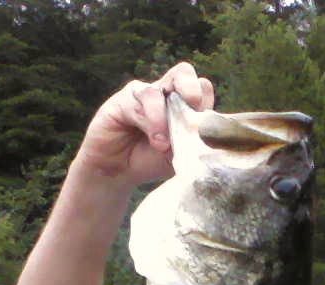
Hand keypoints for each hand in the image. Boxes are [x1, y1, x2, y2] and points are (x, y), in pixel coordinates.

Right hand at [77, 61, 214, 182]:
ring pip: (162, 86)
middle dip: (192, 87)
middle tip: (194, 106)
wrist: (117, 172)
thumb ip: (193, 142)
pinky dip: (153, 121)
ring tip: (165, 145)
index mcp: (182, 104)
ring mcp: (143, 94)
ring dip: (168, 116)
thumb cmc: (150, 161)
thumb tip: (207, 135)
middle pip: (183, 72)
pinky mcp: (123, 100)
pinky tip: (156, 141)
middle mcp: (164, 93)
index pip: (202, 88)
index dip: (206, 105)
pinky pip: (142, 100)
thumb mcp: (179, 155)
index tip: (205, 130)